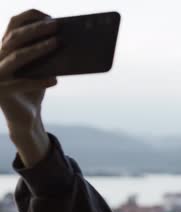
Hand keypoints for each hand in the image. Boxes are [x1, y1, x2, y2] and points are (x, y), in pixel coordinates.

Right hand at [0, 8, 57, 138]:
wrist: (25, 117)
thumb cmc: (34, 88)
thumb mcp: (40, 68)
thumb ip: (45, 55)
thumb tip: (65, 39)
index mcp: (6, 48)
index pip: (13, 24)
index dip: (29, 17)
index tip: (49, 16)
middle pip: (15, 37)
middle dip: (36, 29)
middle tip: (56, 26)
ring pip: (17, 57)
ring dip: (38, 49)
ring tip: (56, 44)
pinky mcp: (2, 92)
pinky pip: (22, 84)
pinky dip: (39, 81)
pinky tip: (54, 80)